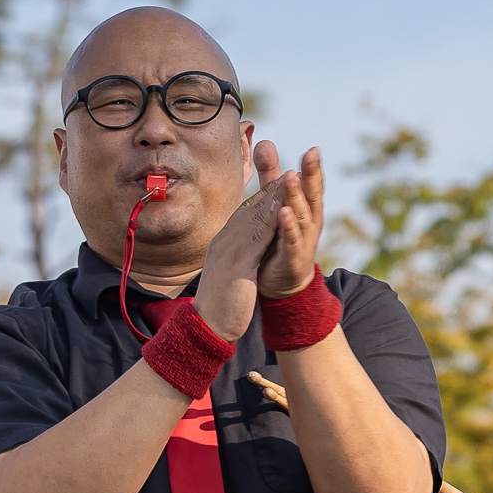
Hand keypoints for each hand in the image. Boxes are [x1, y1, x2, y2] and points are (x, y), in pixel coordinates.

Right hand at [190, 139, 293, 341]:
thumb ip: (233, 259)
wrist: (204, 328)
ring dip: (271, 197)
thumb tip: (237, 251)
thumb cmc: (217, 305)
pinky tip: (281, 209)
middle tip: (283, 164)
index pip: (244, 214)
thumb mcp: (226, 274)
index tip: (276, 179)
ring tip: (288, 176)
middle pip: (249, 209)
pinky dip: (269, 222)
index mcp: (224, 244)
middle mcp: (225, 243)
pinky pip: (256, 240)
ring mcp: (230, 253)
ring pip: (254, 218)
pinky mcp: (237, 267)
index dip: (261, 195)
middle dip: (267, 187)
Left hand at [252, 141, 323, 300]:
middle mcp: (310, 222)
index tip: (313, 149)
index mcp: (307, 208)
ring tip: (293, 178)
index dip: (312, 168)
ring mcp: (303, 240)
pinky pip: (290, 240)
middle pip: (311, 195)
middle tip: (312, 154)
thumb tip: (265, 141)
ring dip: (296, 196)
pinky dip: (288, 226)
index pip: (311, 184)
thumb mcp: (276, 202)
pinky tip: (284, 212)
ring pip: (301, 215)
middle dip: (311, 175)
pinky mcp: (292, 257)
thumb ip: (271, 175)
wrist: (281, 282)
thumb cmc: (280, 237)